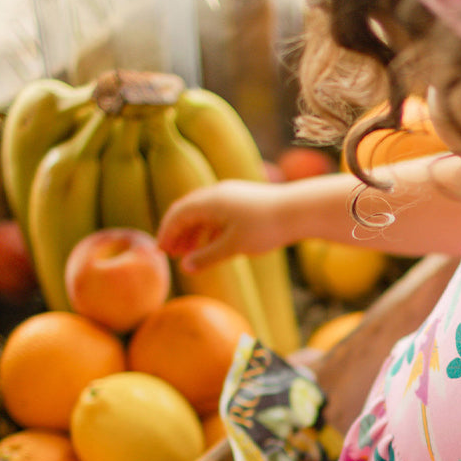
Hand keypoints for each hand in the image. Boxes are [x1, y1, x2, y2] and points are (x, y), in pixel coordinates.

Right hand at [156, 180, 287, 271]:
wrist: (300, 211)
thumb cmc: (265, 228)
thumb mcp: (233, 247)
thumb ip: (207, 257)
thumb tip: (185, 267)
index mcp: (209, 201)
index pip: (178, 214)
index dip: (166, 233)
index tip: (160, 251)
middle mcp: (217, 193)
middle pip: (188, 211)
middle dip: (177, 232)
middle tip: (170, 253)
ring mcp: (232, 195)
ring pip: (204, 213)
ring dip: (193, 232)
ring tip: (187, 252)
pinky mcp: (245, 201)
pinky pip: (219, 214)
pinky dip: (209, 230)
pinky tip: (211, 246)